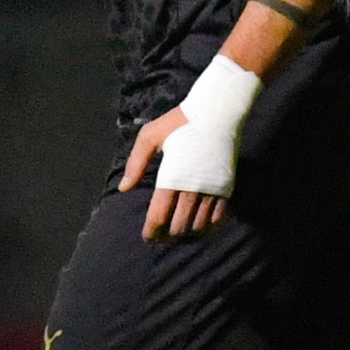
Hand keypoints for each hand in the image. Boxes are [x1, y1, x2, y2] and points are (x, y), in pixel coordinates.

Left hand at [118, 108, 229, 240]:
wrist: (218, 112)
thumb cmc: (180, 122)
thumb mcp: (150, 136)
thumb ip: (136, 163)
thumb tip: (123, 188)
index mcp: (171, 178)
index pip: (159, 217)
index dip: (151, 232)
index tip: (148, 237)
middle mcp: (192, 188)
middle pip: (178, 226)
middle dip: (167, 235)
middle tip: (161, 236)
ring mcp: (212, 190)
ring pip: (198, 226)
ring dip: (186, 232)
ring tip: (178, 231)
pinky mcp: (226, 188)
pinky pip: (218, 219)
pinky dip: (207, 226)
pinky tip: (198, 224)